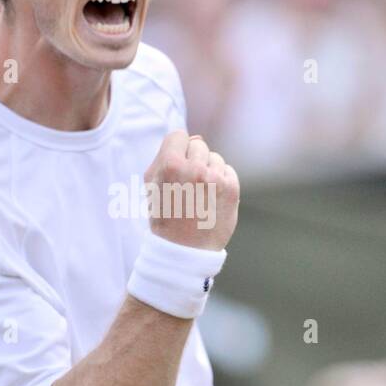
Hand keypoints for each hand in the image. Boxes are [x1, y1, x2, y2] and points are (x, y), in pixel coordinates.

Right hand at [144, 130, 237, 250]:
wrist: (184, 250)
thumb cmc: (165, 216)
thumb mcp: (153, 186)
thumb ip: (166, 156)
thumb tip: (193, 136)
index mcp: (170, 165)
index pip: (178, 135)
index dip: (176, 150)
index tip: (176, 166)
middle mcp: (195, 168)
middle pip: (198, 144)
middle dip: (193, 160)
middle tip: (187, 185)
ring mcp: (215, 178)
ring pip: (214, 157)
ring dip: (208, 171)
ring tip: (200, 194)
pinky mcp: (231, 188)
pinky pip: (227, 170)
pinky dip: (221, 181)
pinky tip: (212, 198)